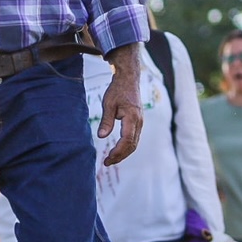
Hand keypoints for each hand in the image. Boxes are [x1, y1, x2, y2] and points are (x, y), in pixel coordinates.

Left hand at [97, 49, 142, 165]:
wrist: (128, 79)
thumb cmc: (117, 90)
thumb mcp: (108, 103)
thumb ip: (106, 121)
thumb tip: (101, 136)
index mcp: (132, 118)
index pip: (127, 140)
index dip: (118, 152)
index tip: (107, 158)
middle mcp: (139, 122)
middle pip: (132, 145)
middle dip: (120, 156)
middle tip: (107, 162)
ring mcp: (140, 123)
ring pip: (134, 143)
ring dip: (123, 153)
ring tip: (110, 159)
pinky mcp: (137, 122)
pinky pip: (134, 138)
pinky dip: (126, 147)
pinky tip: (117, 150)